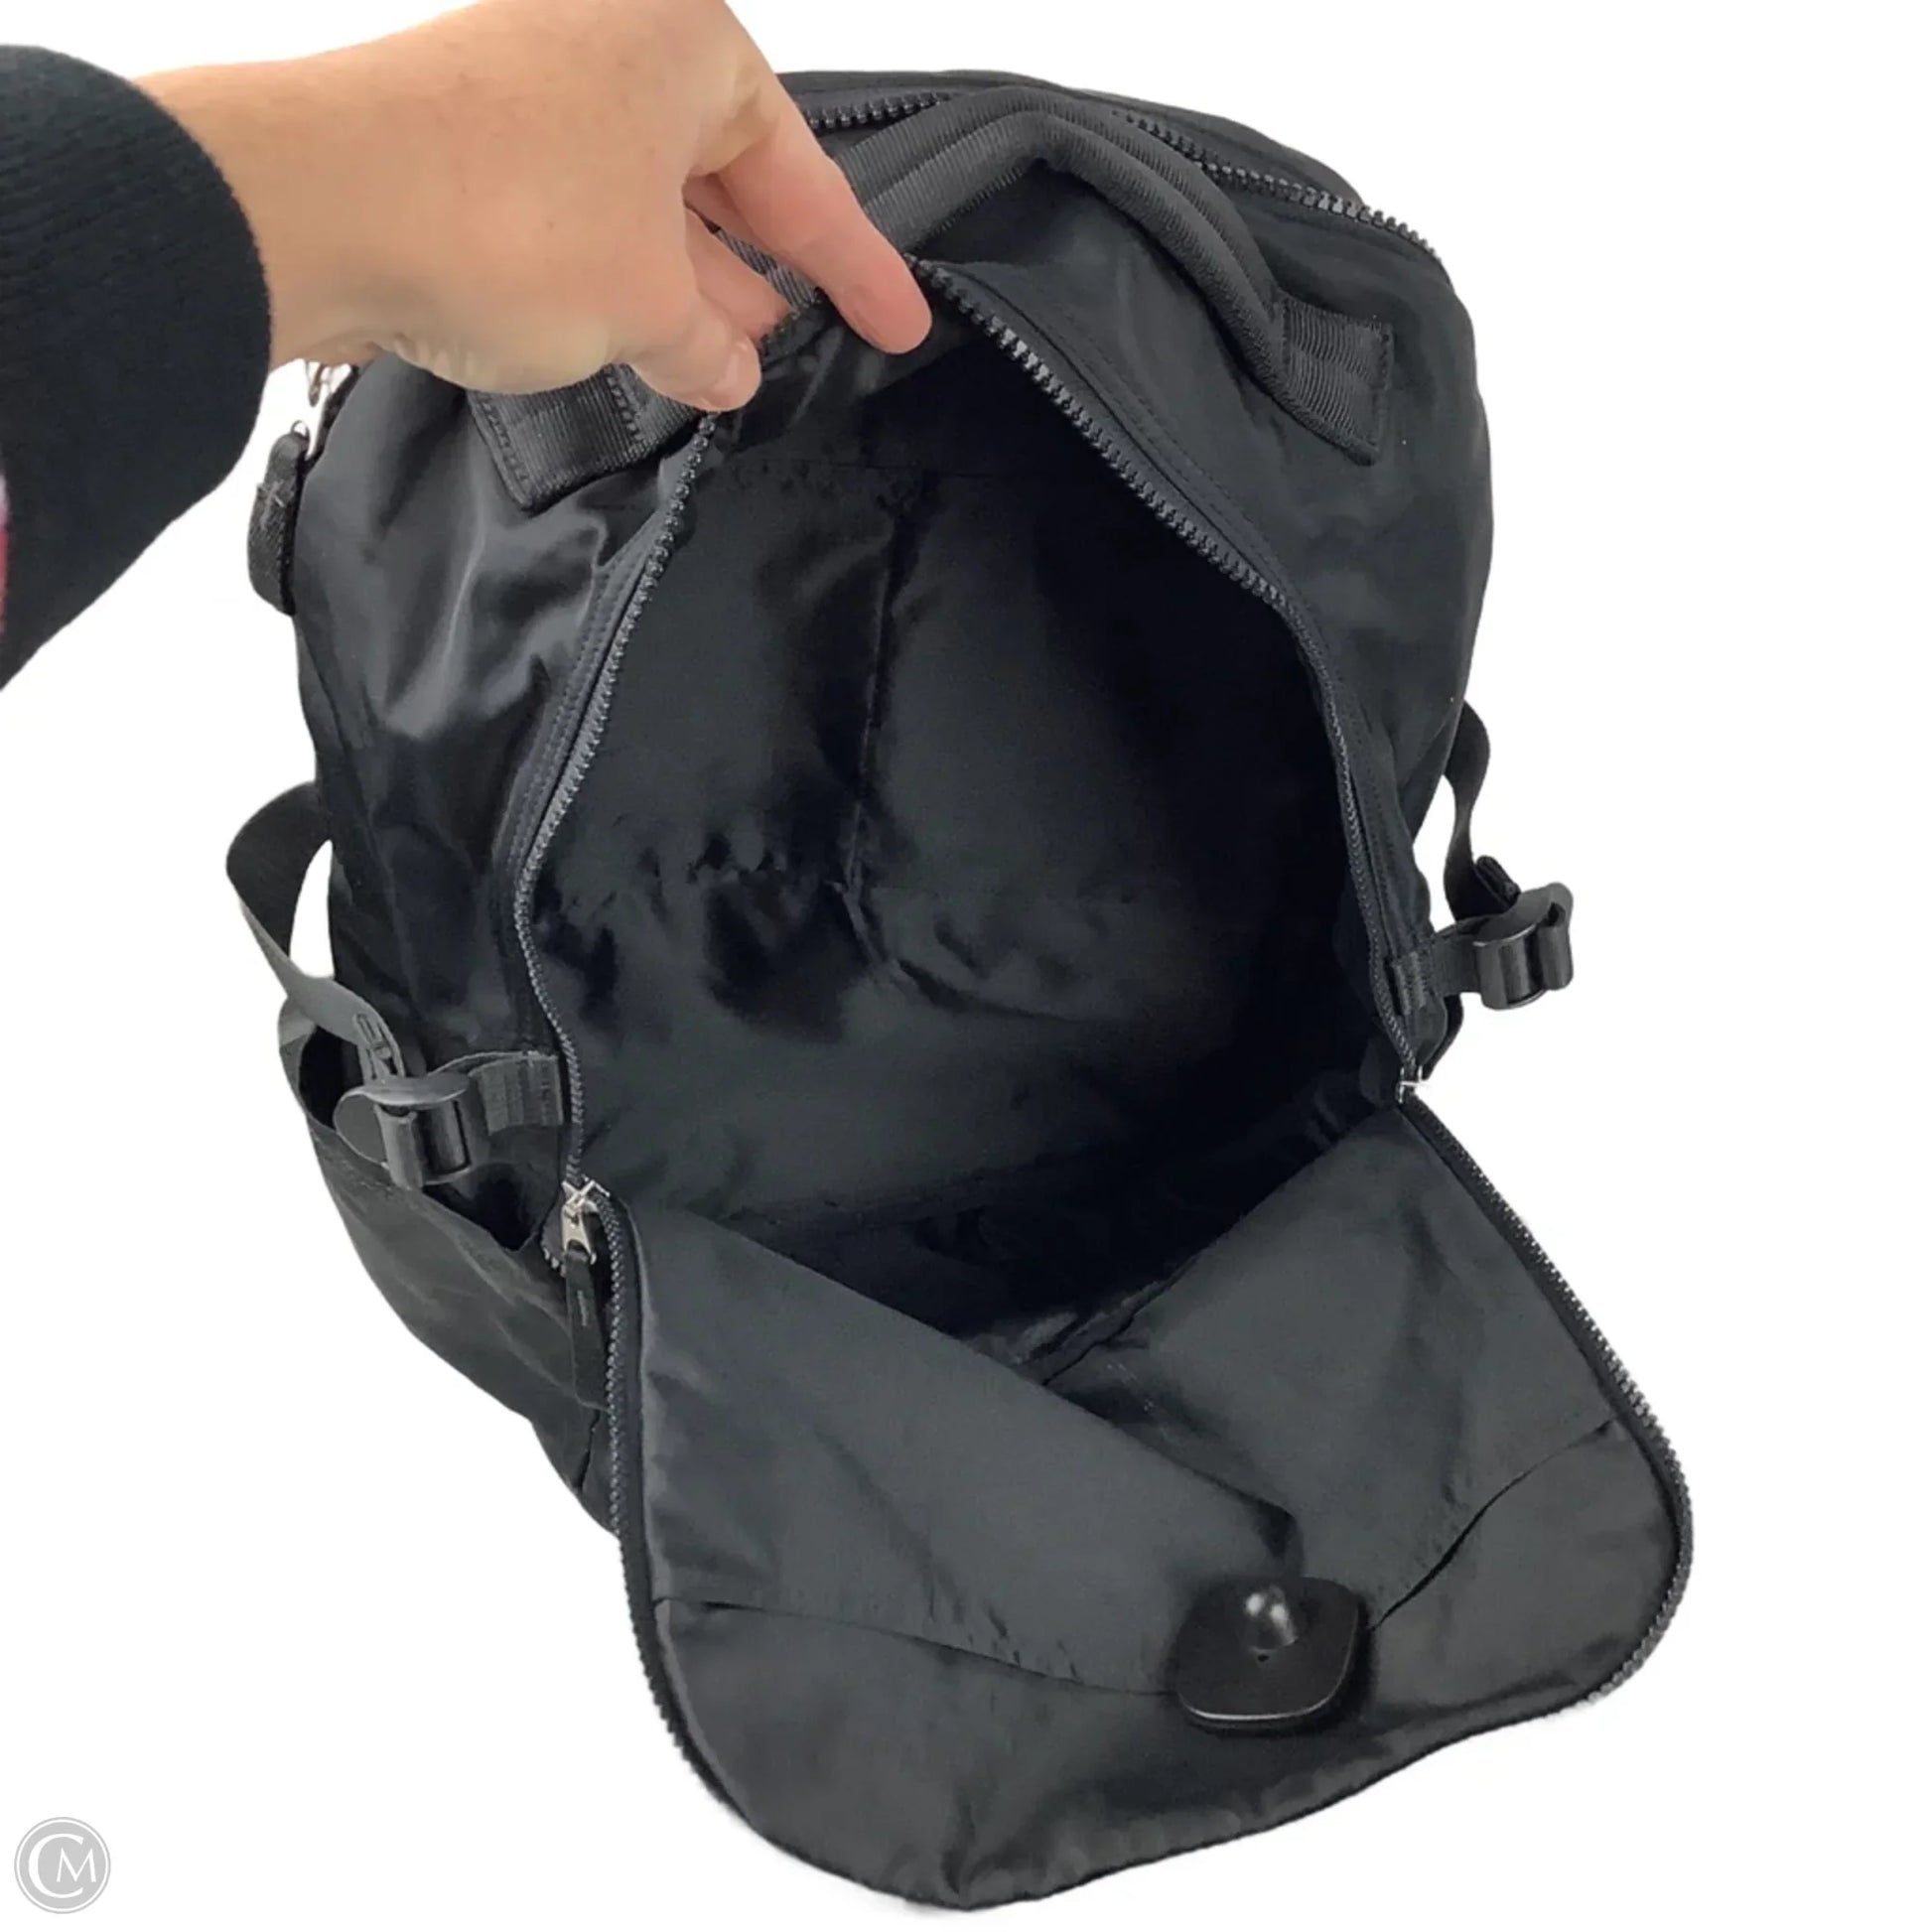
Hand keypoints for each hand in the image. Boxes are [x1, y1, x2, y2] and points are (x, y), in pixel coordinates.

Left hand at [140, 0, 930, 406]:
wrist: (315, 207)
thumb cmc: (510, 219)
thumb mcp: (650, 307)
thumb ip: (710, 345)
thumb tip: (732, 369)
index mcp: (683, 41)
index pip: (802, 173)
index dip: (858, 267)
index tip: (902, 323)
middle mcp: (607, 38)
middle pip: (719, 174)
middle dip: (762, 272)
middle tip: (810, 344)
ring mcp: (529, 86)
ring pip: (643, 198)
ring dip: (686, 288)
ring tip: (728, 366)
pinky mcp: (467, 142)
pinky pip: (574, 212)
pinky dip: (611, 279)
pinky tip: (638, 346)